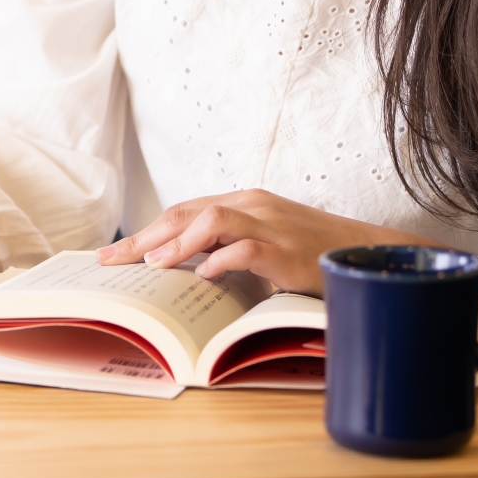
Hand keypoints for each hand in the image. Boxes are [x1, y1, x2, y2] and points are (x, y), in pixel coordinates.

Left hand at [97, 188, 443, 295]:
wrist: (365, 253)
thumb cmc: (312, 253)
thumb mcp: (265, 245)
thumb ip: (229, 248)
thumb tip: (184, 270)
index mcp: (245, 202)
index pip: (184, 211)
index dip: (147, 231)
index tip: (114, 253)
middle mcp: (253, 205)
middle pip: (187, 212)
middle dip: (146, 237)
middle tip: (112, 261)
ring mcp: (270, 224)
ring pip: (212, 219)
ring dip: (178, 242)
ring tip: (153, 264)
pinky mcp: (286, 249)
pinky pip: (246, 248)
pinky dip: (221, 260)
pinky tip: (204, 275)